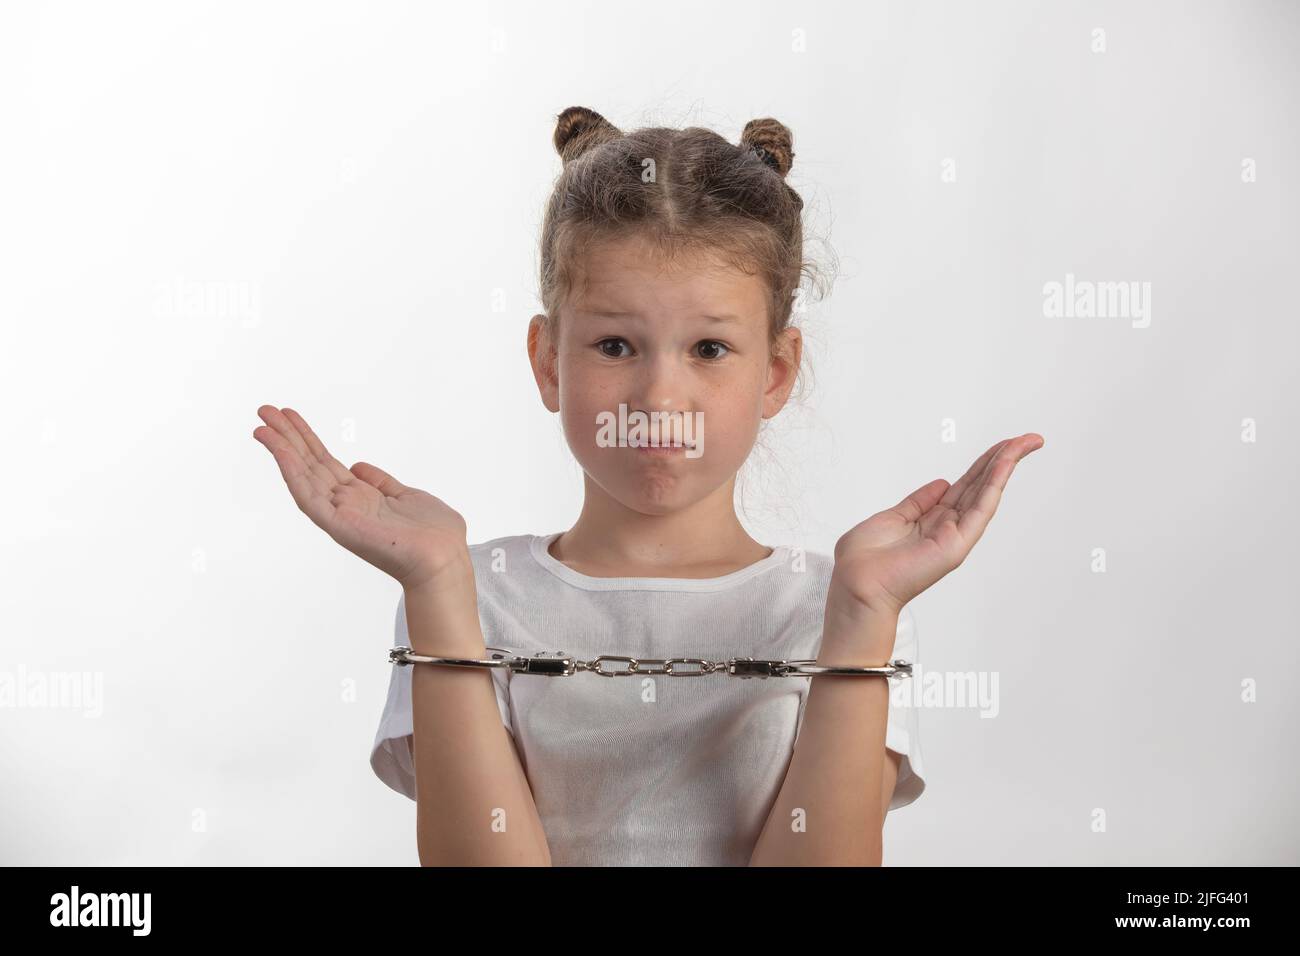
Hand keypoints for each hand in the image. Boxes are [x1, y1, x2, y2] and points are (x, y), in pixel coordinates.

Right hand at [253, 405, 469, 591]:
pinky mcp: (338, 525)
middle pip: (309, 464)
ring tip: (261, 426)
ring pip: (303, 476)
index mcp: (361, 497)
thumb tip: (359, 466)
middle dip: (288, 436)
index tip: (290, 417)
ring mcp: (340, 514)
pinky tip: (279, 451)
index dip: (308, 439)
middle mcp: (346, 504)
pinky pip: (308, 496)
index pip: (326, 463)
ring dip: (281, 450)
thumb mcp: (407, 496)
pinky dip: (292, 473)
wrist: (443, 559)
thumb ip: (381, 482)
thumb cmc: (434, 535)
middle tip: (264, 410)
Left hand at [831, 433, 1043, 618]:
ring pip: (987, 493)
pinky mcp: (957, 544)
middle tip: (1030, 439)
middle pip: (981, 485)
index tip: (1004, 445)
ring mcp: (955, 535)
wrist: (856, 583)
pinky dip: (995, 484)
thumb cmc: (864, 559)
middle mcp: (947, 527)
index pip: (965, 485)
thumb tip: (941, 483)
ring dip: (1007, 465)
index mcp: (931, 519)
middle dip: (1005, 458)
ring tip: (1027, 443)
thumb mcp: (892, 518)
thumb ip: (918, 501)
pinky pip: (980, 508)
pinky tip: (1006, 464)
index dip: (984, 463)